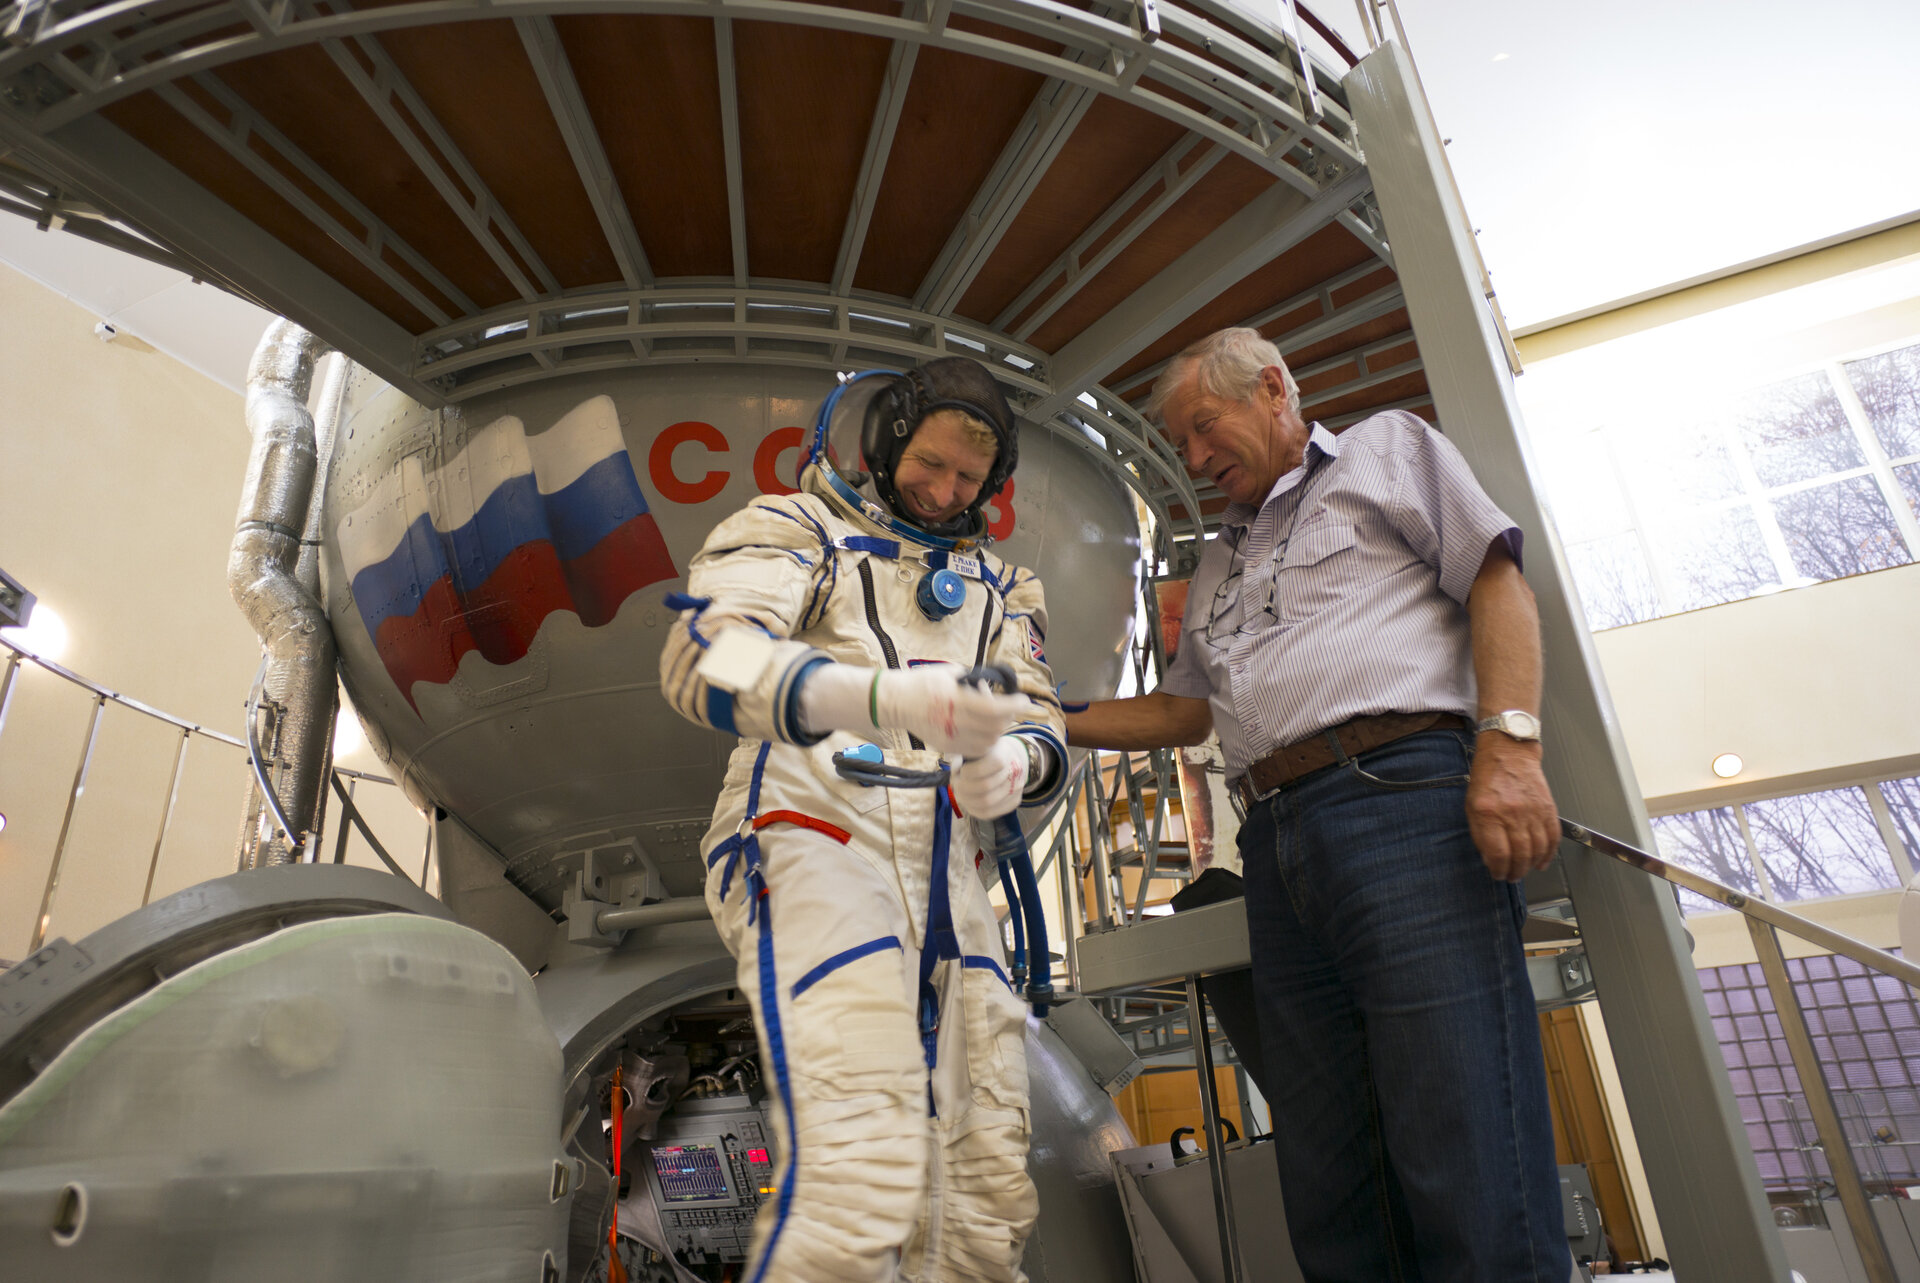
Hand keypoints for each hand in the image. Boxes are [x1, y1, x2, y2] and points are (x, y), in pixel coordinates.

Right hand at [876, 669, 1027, 758]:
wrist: (896, 702)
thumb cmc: (924, 682)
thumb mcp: (951, 673)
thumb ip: (974, 682)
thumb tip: (997, 689)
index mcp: (955, 699)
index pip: (993, 708)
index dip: (1013, 706)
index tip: (1024, 700)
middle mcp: (953, 720)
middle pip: (994, 727)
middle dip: (1009, 717)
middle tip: (1011, 708)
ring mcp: (949, 736)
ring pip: (988, 741)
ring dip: (999, 730)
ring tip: (998, 718)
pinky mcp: (946, 747)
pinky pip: (976, 749)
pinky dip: (987, 741)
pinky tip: (985, 729)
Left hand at [952, 737, 1029, 817]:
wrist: (1008, 760)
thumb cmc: (985, 755)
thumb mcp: (974, 750)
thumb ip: (963, 759)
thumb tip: (956, 774)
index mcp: (1004, 753)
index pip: (988, 766)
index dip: (969, 771)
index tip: (962, 771)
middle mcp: (1014, 770)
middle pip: (985, 786)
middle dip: (964, 788)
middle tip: (956, 785)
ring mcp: (1016, 788)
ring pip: (986, 802)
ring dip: (967, 800)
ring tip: (960, 794)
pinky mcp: (1014, 802)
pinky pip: (989, 813)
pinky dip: (973, 809)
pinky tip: (968, 802)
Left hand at [1465, 734, 1558, 881]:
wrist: (1509, 752)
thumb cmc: (1488, 777)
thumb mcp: (1471, 805)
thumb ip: (1479, 833)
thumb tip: (1489, 858)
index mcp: (1488, 813)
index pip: (1497, 853)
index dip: (1498, 869)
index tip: (1497, 874)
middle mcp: (1512, 813)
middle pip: (1519, 855)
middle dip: (1515, 872)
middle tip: (1512, 877)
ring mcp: (1532, 811)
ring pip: (1537, 849)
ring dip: (1531, 866)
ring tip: (1525, 870)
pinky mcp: (1548, 808)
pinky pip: (1553, 837)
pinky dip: (1549, 853)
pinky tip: (1542, 861)